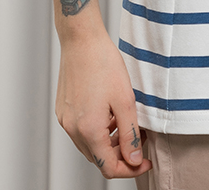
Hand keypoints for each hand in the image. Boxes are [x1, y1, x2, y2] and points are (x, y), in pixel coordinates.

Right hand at [56, 26, 152, 178]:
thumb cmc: (103, 63)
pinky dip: (97, 131)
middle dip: (121, 155)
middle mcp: (72, 129)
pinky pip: (81, 131)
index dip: (130, 168)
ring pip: (89, 146)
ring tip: (126, 124)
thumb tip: (134, 160)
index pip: (109, 168)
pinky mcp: (63, 110)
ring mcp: (65, 120)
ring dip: (109, 143)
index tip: (146, 160)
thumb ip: (129, 135)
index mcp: (88, 130)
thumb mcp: (125, 100)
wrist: (82, 39)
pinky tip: (110, 114)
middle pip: (98, 159)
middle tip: (139, 139)